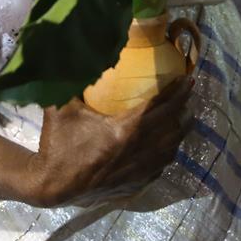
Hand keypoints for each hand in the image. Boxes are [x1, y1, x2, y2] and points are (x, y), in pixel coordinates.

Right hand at [25, 76, 193, 207]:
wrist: (50, 187)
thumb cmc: (58, 145)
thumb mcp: (61, 109)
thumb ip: (70, 81)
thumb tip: (76, 53)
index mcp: (124, 131)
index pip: (160, 107)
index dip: (176, 92)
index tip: (188, 79)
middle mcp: (137, 151)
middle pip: (172, 127)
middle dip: (184, 108)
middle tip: (190, 94)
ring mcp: (139, 171)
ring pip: (170, 148)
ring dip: (180, 130)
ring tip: (186, 116)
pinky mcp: (135, 185)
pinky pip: (161, 166)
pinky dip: (168, 152)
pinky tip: (169, 144)